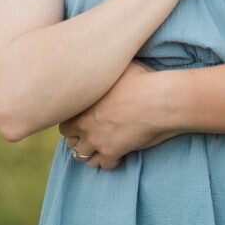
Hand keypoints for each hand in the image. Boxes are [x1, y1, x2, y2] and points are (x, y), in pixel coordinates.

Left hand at [59, 62, 176, 169]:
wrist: (159, 100)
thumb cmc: (143, 79)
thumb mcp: (121, 66)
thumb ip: (108, 69)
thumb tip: (109, 58)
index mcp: (83, 103)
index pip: (65, 117)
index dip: (73, 119)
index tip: (83, 118)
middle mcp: (85, 123)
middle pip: (69, 139)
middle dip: (78, 138)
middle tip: (90, 134)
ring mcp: (97, 140)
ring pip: (82, 156)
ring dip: (91, 153)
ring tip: (101, 148)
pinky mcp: (112, 153)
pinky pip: (104, 165)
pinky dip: (110, 162)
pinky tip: (118, 155)